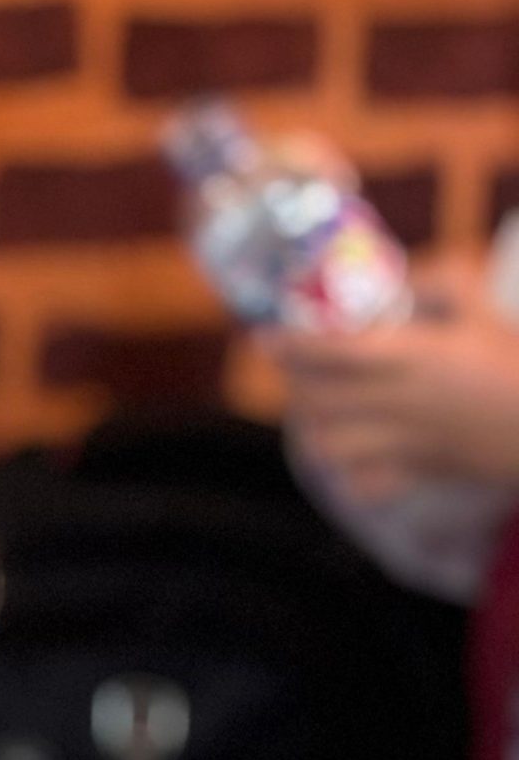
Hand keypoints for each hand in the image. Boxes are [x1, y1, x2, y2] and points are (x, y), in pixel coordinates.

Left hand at [269, 270, 518, 500]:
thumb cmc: (518, 360)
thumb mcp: (482, 307)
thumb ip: (438, 281)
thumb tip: (397, 275)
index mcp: (415, 357)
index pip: (335, 351)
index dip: (293, 343)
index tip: (266, 335)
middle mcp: (402, 402)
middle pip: (320, 399)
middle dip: (295, 382)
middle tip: (293, 365)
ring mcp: (407, 443)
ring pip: (330, 446)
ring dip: (314, 427)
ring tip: (319, 408)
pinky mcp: (419, 473)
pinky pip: (363, 484)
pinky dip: (348, 472)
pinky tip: (354, 453)